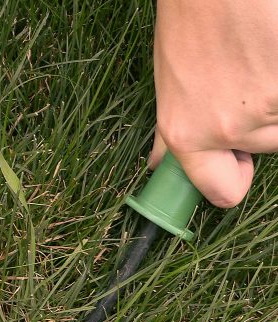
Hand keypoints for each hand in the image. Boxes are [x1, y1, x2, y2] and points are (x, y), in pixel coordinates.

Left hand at [150, 0, 277, 206]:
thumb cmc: (189, 24)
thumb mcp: (168, 88)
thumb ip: (172, 134)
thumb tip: (159, 164)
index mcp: (188, 135)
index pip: (223, 193)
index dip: (232, 178)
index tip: (235, 161)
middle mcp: (228, 128)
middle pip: (267, 149)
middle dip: (260, 124)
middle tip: (245, 86)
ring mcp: (269, 104)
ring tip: (257, 62)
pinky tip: (268, 51)